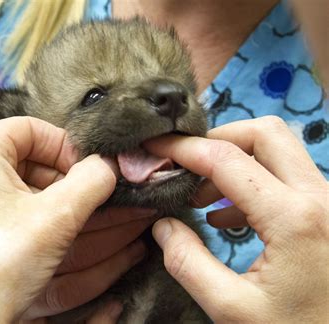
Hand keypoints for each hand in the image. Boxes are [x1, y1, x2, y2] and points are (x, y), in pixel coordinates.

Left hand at [0, 117, 150, 322]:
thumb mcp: (57, 216)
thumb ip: (93, 180)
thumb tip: (111, 165)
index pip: (32, 129)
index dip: (68, 147)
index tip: (90, 172)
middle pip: (30, 161)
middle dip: (73, 181)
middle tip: (101, 198)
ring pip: (26, 191)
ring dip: (66, 203)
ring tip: (103, 218)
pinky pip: (13, 213)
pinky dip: (44, 219)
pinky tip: (73, 234)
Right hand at [145, 116, 327, 322]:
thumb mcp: (232, 309)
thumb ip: (188, 263)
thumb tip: (163, 225)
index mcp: (292, 219)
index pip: (226, 159)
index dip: (183, 149)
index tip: (156, 148)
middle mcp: (318, 198)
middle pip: (265, 134)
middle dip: (216, 140)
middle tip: (185, 166)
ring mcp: (327, 203)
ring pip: (278, 151)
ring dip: (233, 164)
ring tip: (200, 198)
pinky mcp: (326, 213)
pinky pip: (286, 178)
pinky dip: (250, 184)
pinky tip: (226, 217)